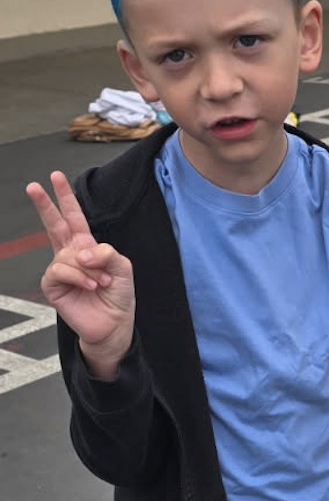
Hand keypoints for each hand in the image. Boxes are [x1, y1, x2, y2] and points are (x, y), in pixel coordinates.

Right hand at [26, 171, 134, 378]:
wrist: (114, 324)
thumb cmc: (118, 295)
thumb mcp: (122, 266)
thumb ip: (106, 252)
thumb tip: (81, 252)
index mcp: (86, 245)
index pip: (74, 217)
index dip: (66, 197)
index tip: (56, 177)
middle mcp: (71, 254)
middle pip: (54, 224)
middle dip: (45, 204)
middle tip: (34, 186)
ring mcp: (60, 269)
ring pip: (67, 255)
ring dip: (88, 269)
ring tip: (100, 282)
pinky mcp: (53, 285)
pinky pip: (60, 270)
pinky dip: (77, 277)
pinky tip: (89, 286)